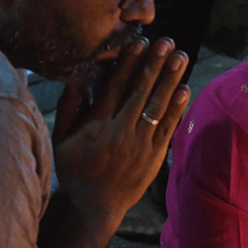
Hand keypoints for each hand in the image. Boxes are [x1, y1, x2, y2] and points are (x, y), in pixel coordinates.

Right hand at [52, 37, 190, 226]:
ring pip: (157, 106)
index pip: (115, 86)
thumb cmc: (76, 170)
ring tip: (180, 57)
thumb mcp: (62, 139)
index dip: (129, 63)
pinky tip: (185, 89)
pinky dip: (177, 108)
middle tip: (167, 42)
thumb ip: (69, 109)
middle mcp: (120, 131)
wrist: (95, 205)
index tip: (140, 43)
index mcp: (97, 124)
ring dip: (170, 80)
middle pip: (140, 91)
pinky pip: (167, 128)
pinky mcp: (154, 156)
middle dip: (154, 64)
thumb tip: (77, 82)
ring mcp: (140, 144)